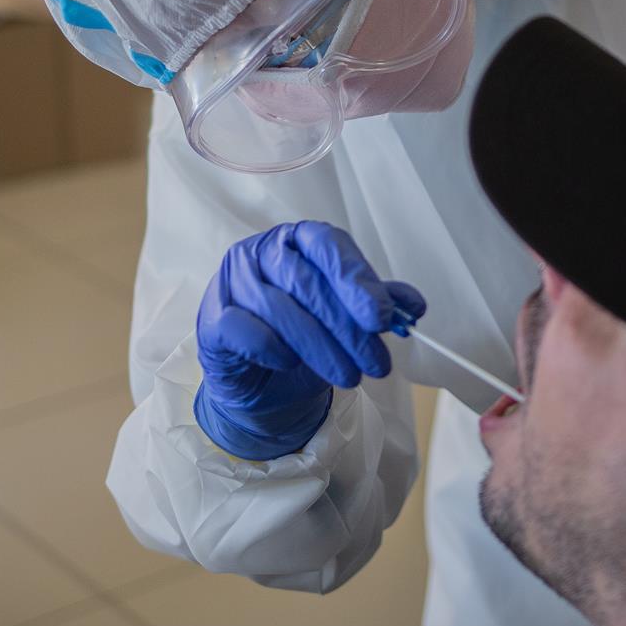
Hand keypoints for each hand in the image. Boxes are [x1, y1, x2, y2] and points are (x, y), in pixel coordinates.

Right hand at [195, 221, 424, 459]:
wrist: (261, 385)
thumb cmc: (303, 340)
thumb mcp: (345, 321)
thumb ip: (375, 306)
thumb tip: (412, 306)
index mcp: (296, 240)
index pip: (328, 246)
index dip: (357, 279)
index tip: (383, 317)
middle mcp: (260, 253)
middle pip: (307, 282)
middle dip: (347, 327)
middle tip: (377, 362)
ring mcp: (232, 284)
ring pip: (280, 309)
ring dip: (321, 347)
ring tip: (350, 377)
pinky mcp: (212, 321)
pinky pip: (244, 330)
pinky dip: (273, 349)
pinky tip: (292, 365)